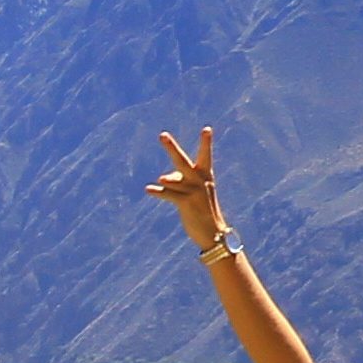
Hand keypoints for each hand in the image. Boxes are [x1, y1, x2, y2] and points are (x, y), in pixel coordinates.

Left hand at [143, 125, 228, 253]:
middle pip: (181, 160)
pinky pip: (168, 195)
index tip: (207, 128)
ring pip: (172, 180)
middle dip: (171, 147)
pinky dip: (157, 192)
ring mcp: (193, 191)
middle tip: (162, 135)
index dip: (206, 142)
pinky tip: (148, 189)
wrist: (214, 234)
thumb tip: (164, 178)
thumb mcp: (194, 192)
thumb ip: (180, 181)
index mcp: (206, 176)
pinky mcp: (186, 202)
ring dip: (167, 181)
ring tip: (161, 180)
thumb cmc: (203, 211)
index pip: (206, 156)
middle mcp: (200, 181)